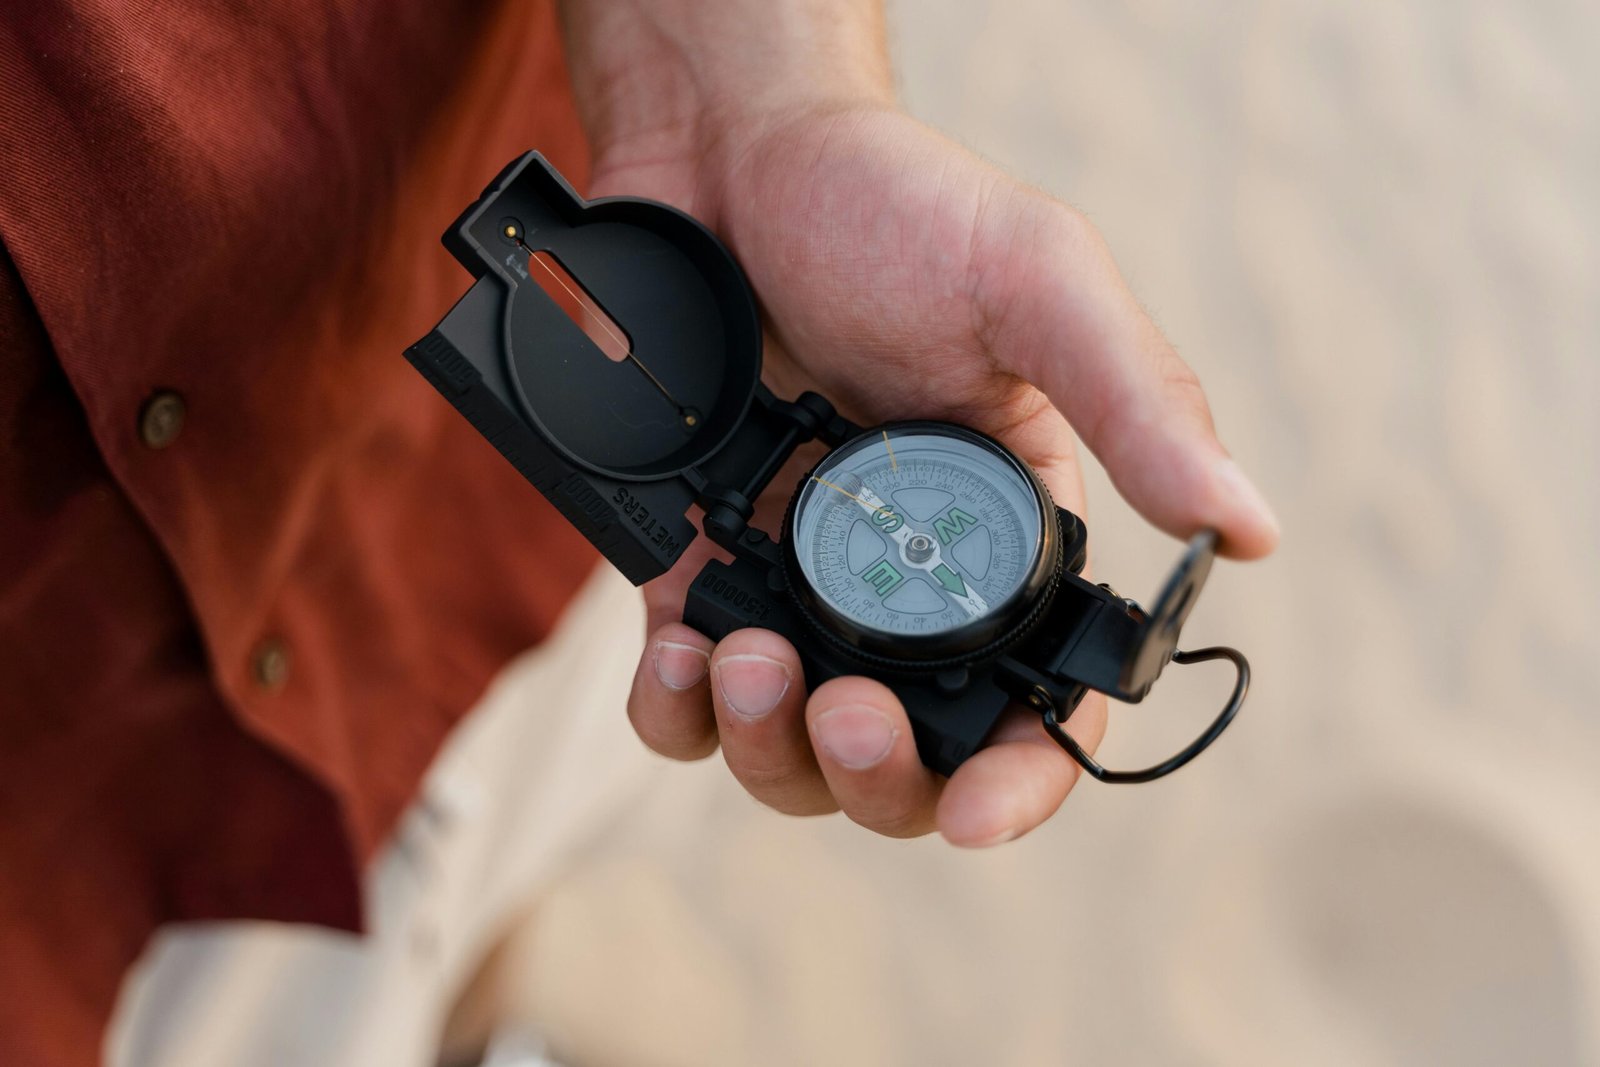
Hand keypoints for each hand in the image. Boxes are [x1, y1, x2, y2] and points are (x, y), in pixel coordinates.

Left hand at [562, 3, 1278, 843]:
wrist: (727, 156)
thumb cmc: (888, 206)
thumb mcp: (1033, 282)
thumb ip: (1137, 402)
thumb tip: (1248, 529)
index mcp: (1011, 532)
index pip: (1041, 701)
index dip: (1022, 780)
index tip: (973, 814)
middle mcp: (906, 582)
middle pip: (904, 758)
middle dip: (872, 773)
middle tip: (842, 710)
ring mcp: (794, 583)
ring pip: (786, 749)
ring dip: (766, 744)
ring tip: (747, 656)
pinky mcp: (695, 568)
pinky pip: (683, 694)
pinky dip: (677, 706)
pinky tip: (683, 650)